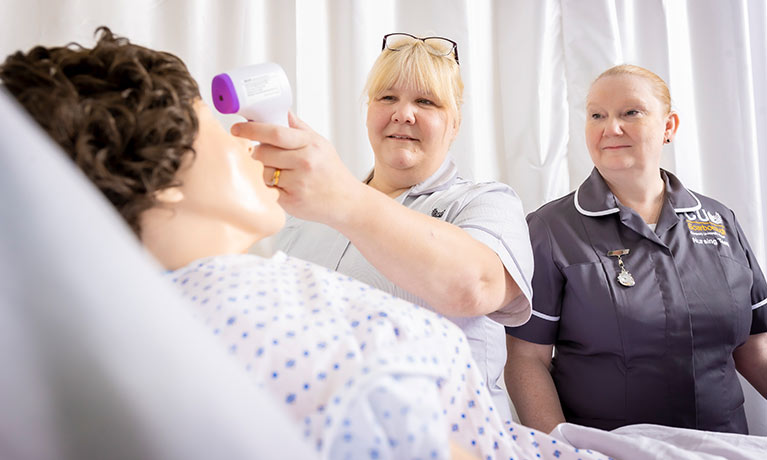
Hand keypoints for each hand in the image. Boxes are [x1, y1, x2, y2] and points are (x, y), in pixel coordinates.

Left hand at [231, 113, 363, 224]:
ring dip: (262, 170)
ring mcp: (298, 182)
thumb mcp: (320, 143)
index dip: (251, 129)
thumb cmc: (331, 171)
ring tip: (275, 171)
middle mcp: (305, 162)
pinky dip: (268, 186)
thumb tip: (279, 108)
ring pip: (262, 171)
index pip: (274, 132)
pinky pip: (267, 189)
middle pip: (263, 152)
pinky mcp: (291, 200)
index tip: (237, 129)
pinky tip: (279, 185)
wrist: (346, 201)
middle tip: (258, 153)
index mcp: (310, 144)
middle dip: (255, 152)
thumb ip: (298, 127)